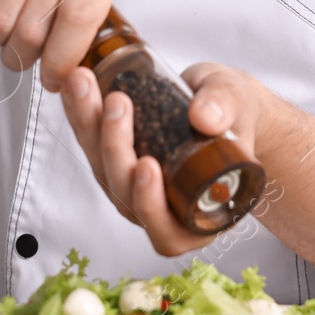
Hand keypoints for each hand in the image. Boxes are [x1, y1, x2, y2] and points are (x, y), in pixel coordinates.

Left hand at [61, 61, 266, 254]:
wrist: (221, 101)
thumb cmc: (236, 114)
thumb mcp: (238, 103)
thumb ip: (225, 105)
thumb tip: (204, 117)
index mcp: (201, 216)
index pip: (168, 231)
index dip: (151, 205)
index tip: (147, 165)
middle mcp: (162, 211)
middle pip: (125, 195)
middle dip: (115, 148)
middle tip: (118, 103)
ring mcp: (133, 189)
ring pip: (102, 171)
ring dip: (89, 128)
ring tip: (84, 83)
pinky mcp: (115, 163)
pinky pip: (92, 148)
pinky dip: (81, 118)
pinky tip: (76, 87)